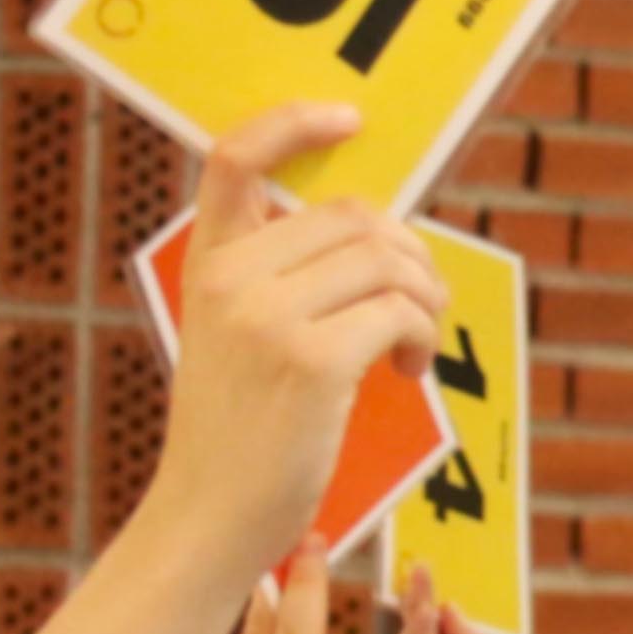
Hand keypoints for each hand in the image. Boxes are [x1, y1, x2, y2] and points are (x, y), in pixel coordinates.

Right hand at [148, 105, 447, 565]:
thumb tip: (379, 238)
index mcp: (208, 263)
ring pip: (387, 262)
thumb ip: (282, 279)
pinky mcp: (312, 362)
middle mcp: (230, 279)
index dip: (293, 123)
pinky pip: (400, 313)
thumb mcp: (238, 337)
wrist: (211, 514)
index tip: (350, 119)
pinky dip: (422, 337)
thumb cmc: (241, 431)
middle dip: (409, 256)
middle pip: (354, 217)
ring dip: (424, 299)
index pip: (235, 158)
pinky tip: (407, 371)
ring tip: (415, 342)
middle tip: (419, 305)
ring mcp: (267, 318)